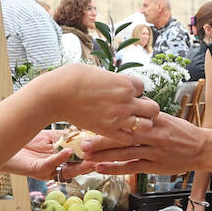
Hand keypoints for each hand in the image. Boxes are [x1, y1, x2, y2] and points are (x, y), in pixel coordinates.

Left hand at [3, 130, 96, 180]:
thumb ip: (65, 136)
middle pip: (79, 169)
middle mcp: (56, 168)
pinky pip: (51, 165)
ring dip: (80, 165)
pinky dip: (60, 158)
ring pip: (68, 172)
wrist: (3, 142)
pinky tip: (68, 151)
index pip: (82, 158)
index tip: (105, 146)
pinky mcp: (36, 170)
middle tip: (104, 156)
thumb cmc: (25, 140)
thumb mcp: (49, 136)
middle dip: (92, 163)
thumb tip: (84, 130)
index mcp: (61, 159)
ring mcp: (47, 170)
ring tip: (90, 158)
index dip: (93, 154)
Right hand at [30, 65, 158, 138]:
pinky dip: (128, 135)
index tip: (124, 92)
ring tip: (129, 121)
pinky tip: (119, 131)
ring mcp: (119, 118)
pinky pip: (129, 138)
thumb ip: (114, 80)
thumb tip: (118, 82)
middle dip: (146, 108)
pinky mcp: (109, 131)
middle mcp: (126, 101)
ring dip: (141, 123)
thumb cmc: (74, 78)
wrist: (57, 94)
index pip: (143, 87)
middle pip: (153, 108)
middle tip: (134, 109)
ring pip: (147, 125)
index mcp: (125, 83)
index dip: (135, 90)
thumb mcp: (100, 73)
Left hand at [80, 113, 204, 175]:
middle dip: (100, 139)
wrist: (201, 148)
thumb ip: (146, 114)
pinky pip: (132, 167)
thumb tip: (128, 104)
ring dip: (104, 155)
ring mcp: (153, 151)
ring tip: (86, 156)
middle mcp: (152, 134)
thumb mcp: (165, 118)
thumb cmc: (182, 132)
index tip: (91, 121)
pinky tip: (101, 168)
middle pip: (122, 136)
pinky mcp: (155, 166)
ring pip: (124, 152)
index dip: (108, 120)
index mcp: (154, 120)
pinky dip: (115, 168)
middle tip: (81, 142)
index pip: (128, 118)